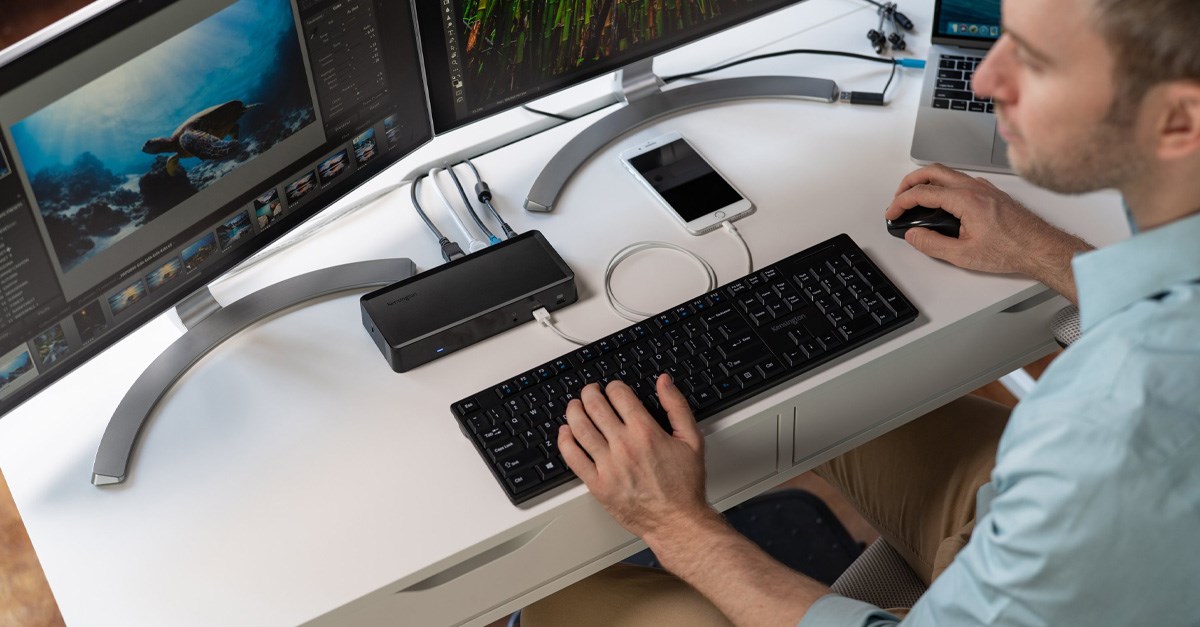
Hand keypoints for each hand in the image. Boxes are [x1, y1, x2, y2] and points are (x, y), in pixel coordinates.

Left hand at [558, 376, 716, 539]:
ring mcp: (608, 466)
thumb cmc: (685, 485)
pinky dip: (565, 441)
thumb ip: (677, 406)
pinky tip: (565, 433)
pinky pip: (573, 457)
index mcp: (645, 432)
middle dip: (589, 392)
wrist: (677, 522)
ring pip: (580, 428)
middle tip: (589, 391)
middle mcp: (624, 446)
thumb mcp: (692, 440)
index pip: (619, 395)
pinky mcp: (598, 485)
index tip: (613, 388)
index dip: (613, 386)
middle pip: (595, 407)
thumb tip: (663, 381)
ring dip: (573, 411)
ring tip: (575, 406)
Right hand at [887, 164, 1091, 301]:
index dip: (901, 202)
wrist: (1040, 248)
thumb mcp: (963, 255)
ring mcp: (984, 187)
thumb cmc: (1011, 250)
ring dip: (926, 182)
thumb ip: (932, 244)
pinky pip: (960, 179)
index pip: (922, 193)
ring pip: (947, 173)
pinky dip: (943, 185)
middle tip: (898, 198)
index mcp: (965, 200)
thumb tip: (914, 235)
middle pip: (932, 171)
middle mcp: (974, 188)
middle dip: (909, 183)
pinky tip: (942, 201)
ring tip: (916, 199)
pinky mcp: (990, 192)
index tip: (893, 212)